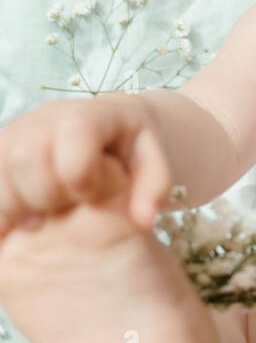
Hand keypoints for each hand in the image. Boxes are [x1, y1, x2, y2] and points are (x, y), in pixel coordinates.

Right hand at [0, 98, 169, 237]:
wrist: (108, 127)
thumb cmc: (132, 149)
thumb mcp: (152, 162)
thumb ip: (154, 188)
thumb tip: (143, 220)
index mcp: (88, 116)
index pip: (74, 133)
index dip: (79, 171)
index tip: (87, 195)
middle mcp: (44, 118)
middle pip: (26, 156)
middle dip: (41, 195)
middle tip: (58, 214)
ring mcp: (15, 132)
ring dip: (11, 204)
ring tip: (34, 222)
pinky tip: (10, 226)